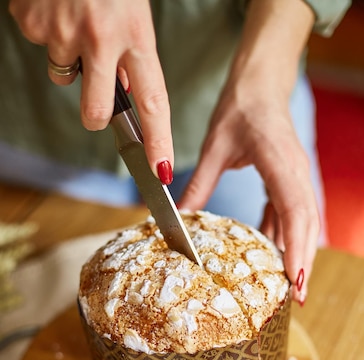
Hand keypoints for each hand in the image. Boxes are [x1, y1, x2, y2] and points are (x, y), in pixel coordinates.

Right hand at [8, 0, 173, 178]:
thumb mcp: (133, 9)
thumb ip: (132, 53)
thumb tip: (128, 92)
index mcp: (136, 34)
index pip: (154, 101)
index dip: (159, 140)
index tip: (161, 170)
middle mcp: (101, 38)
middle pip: (95, 111)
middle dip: (94, 115)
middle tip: (95, 92)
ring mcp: (63, 32)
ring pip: (63, 75)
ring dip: (69, 58)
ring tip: (74, 19)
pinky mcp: (32, 23)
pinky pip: (40, 44)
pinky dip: (46, 30)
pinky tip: (55, 5)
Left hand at [179, 0, 318, 301]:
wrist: (261, 85)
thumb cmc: (239, 108)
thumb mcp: (214, 146)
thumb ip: (200, 184)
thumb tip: (181, 217)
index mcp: (280, 162)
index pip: (294, 210)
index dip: (297, 247)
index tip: (295, 279)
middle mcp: (296, 173)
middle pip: (306, 225)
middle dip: (304, 262)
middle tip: (297, 299)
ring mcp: (297, 177)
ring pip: (303, 223)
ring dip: (298, 254)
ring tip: (288, 288)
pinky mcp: (290, 181)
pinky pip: (291, 214)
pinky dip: (284, 237)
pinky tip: (271, 253)